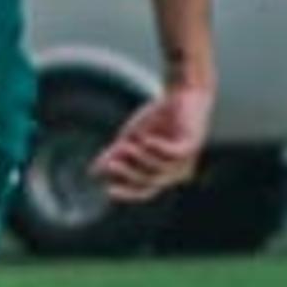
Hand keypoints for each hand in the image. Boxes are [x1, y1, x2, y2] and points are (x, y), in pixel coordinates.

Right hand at [91, 85, 210, 201]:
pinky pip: (173, 153)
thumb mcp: (131, 138)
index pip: (145, 190)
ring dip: (141, 158)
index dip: (127, 193)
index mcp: (164, 173)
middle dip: (129, 174)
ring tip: (126, 145)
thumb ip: (115, 155)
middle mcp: (177, 172)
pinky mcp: (192, 145)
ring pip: (161, 169)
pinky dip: (158, 148)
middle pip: (150, 181)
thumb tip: (93, 172)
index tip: (107, 190)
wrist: (180, 94)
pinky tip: (146, 139)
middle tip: (111, 164)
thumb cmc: (158, 118)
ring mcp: (187, 160)